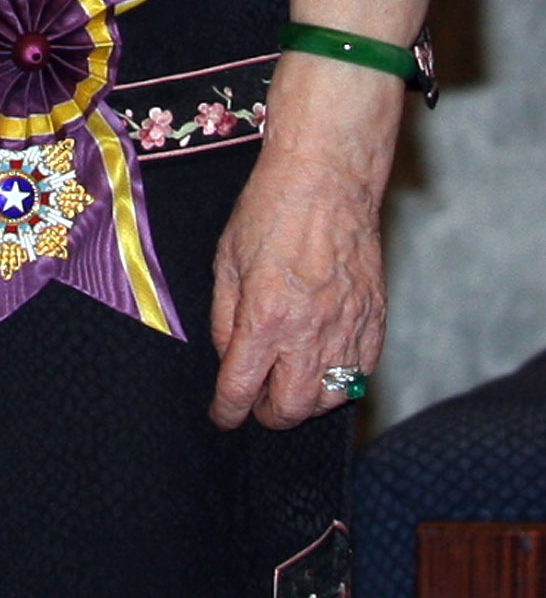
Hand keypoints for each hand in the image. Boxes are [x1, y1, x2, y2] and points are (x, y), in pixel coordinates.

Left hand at [208, 50, 401, 428]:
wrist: (326, 180)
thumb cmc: (269, 211)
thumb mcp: (226, 260)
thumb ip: (225, 317)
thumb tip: (228, 358)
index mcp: (266, 318)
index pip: (242, 389)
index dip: (228, 412)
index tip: (223, 416)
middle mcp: (310, 333)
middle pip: (292, 408)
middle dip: (268, 414)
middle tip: (255, 400)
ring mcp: (348, 330)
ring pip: (331, 399)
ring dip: (306, 400)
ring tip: (289, 382)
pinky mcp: (374, 321)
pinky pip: (361, 372)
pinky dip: (340, 379)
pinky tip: (323, 363)